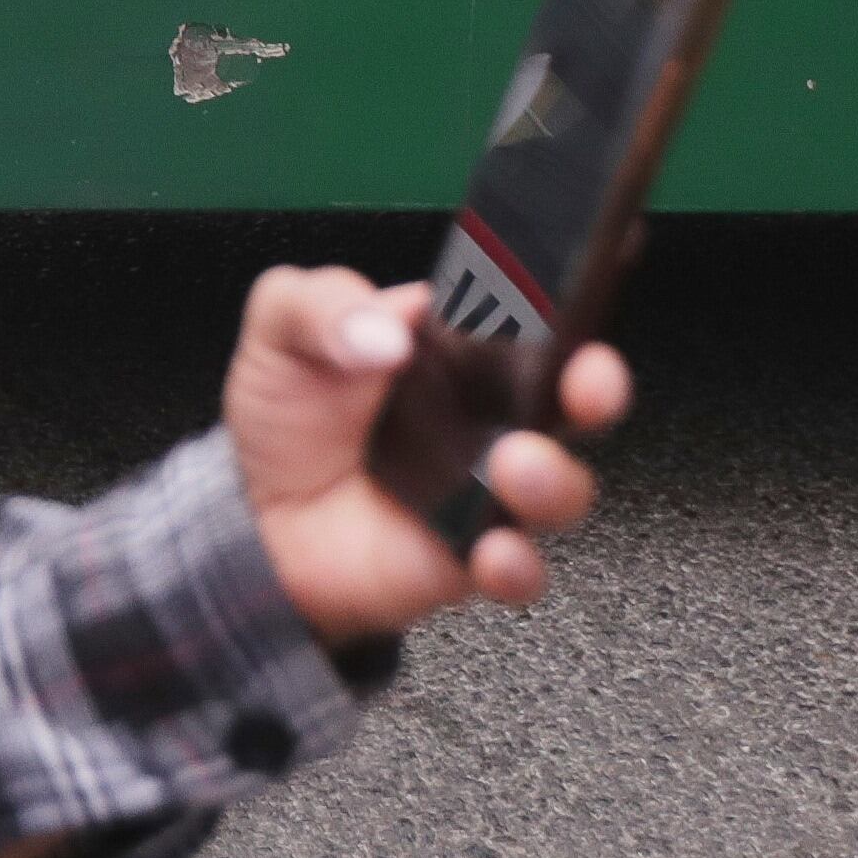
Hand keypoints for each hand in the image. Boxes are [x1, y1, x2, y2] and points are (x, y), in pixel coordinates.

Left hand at [220, 266, 628, 645]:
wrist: (259, 520)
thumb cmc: (290, 415)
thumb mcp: (283, 329)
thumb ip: (323, 304)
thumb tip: (384, 333)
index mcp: (456, 343)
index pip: (524, 308)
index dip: (558, 295)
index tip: (567, 288)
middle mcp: (489, 413)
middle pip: (573, 393)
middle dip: (597, 382)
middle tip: (587, 380)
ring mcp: (488, 487)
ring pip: (563, 484)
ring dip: (556, 477)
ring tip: (517, 464)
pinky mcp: (472, 556)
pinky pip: (521, 568)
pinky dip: (518, 565)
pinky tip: (494, 552)